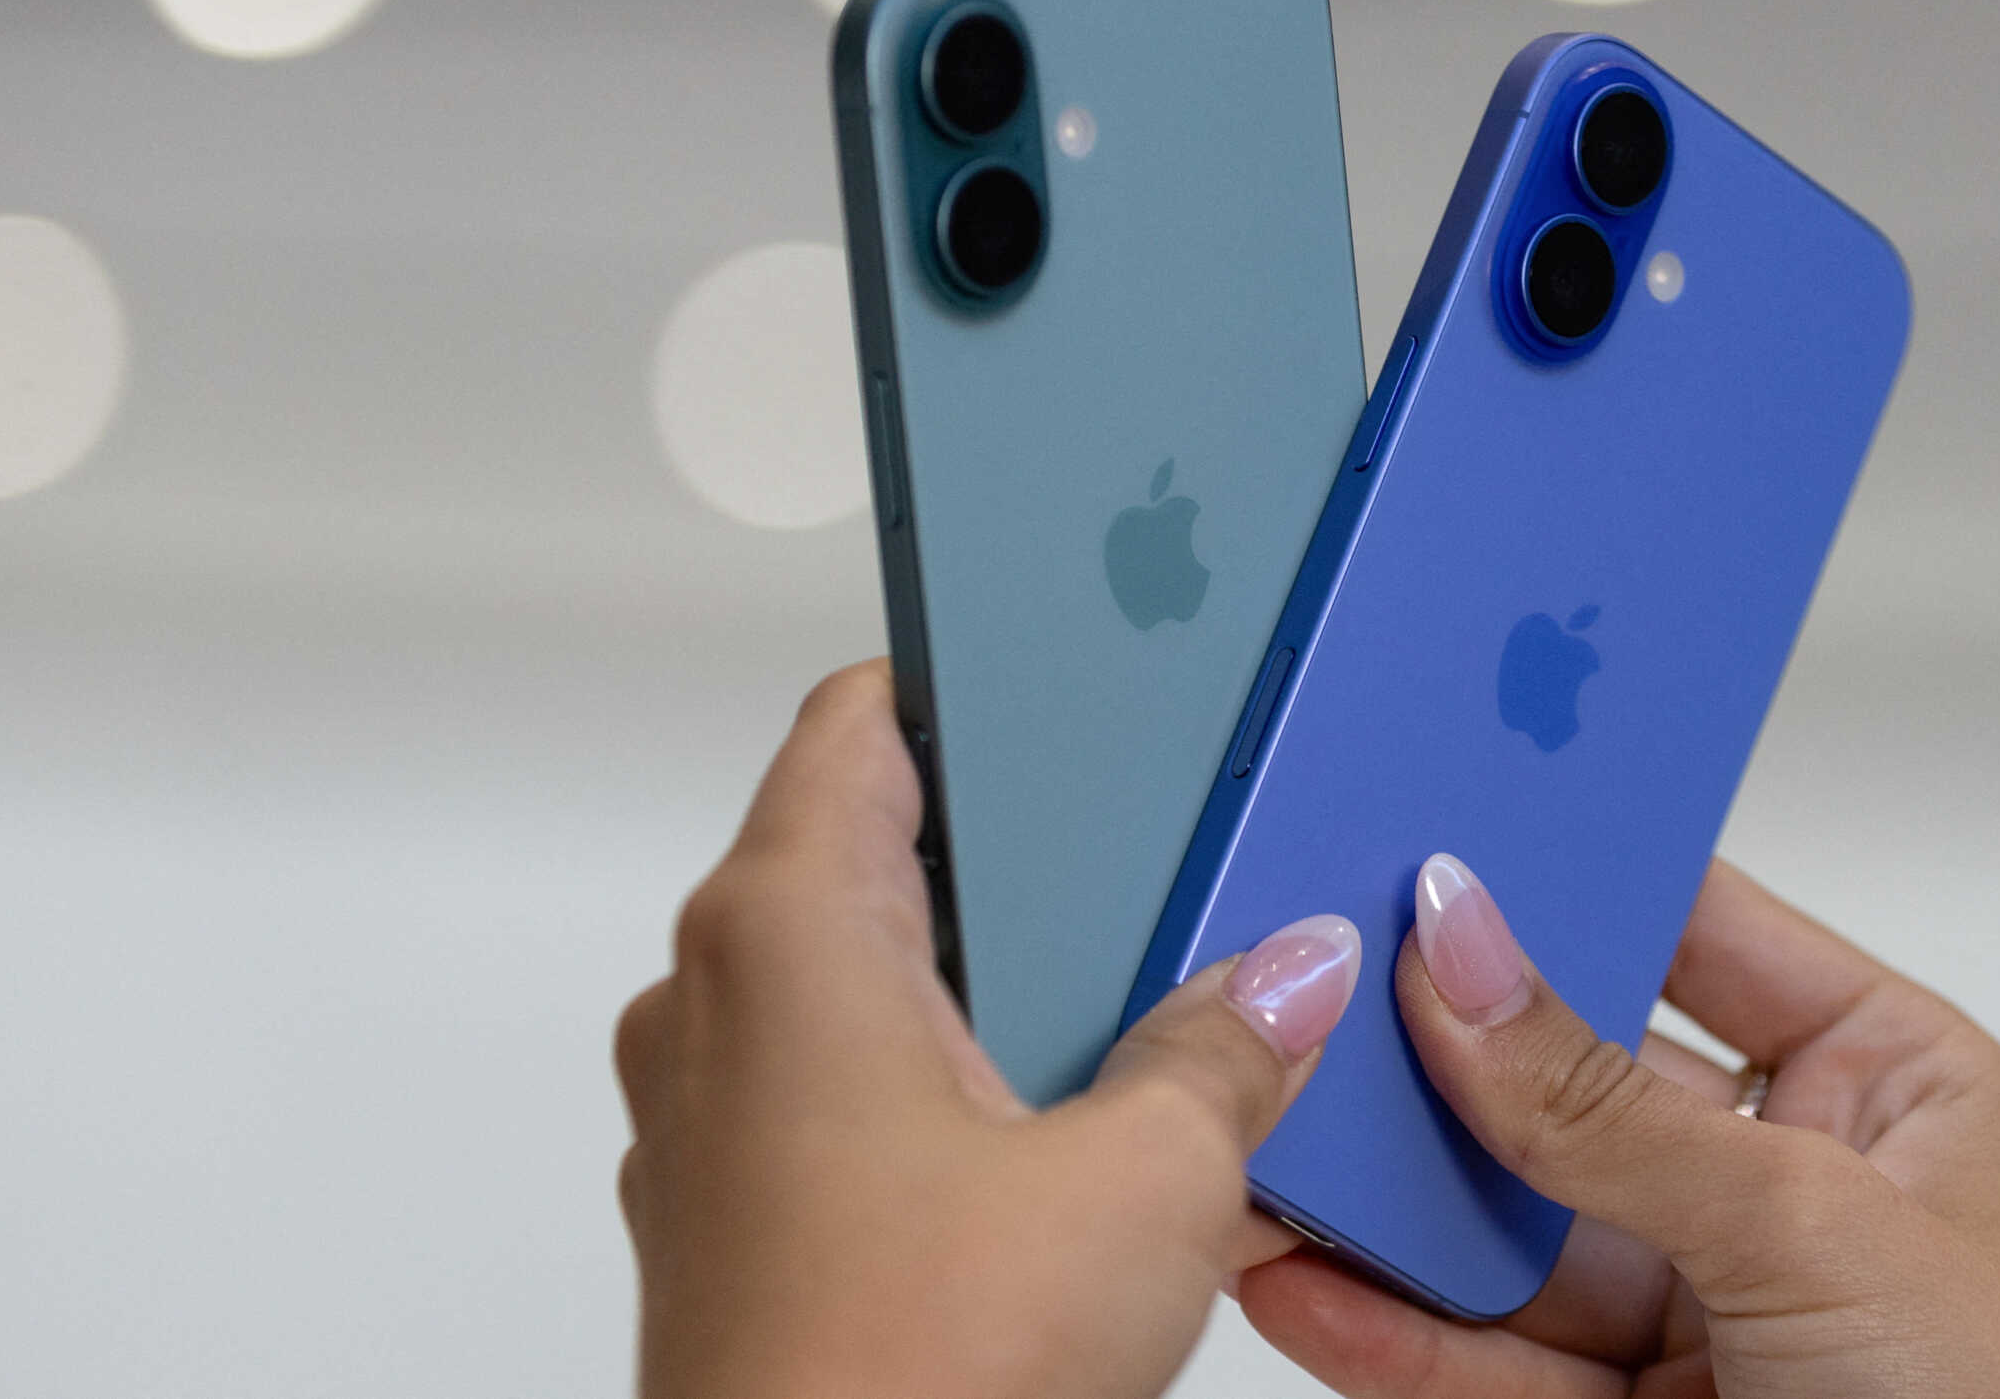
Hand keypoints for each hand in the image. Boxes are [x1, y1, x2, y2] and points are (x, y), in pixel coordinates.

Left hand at [614, 660, 1364, 1398]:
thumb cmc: (907, 1379)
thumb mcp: (1143, 1180)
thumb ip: (1226, 1045)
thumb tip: (1288, 976)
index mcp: (784, 930)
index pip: (859, 720)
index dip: (970, 683)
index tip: (1063, 671)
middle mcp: (715, 1003)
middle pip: (872, 850)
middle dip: (1020, 853)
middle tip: (1150, 846)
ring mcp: (712, 1115)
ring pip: (862, 983)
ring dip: (990, 985)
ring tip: (1135, 996)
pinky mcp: (738, 1214)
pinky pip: (846, 1093)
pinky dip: (946, 1086)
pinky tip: (1066, 1134)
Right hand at [1240, 855, 1999, 1398]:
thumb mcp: (1815, 1230)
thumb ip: (1614, 1108)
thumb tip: (1464, 955)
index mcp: (1892, 1086)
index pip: (1703, 930)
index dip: (1576, 876)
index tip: (1439, 834)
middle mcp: (1794, 1185)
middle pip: (1576, 1082)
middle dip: (1443, 1053)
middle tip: (1320, 992)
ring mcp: (1704, 1309)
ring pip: (1510, 1230)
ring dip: (1389, 1201)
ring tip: (1272, 1145)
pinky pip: (1487, 1361)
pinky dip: (1385, 1326)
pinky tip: (1302, 1279)